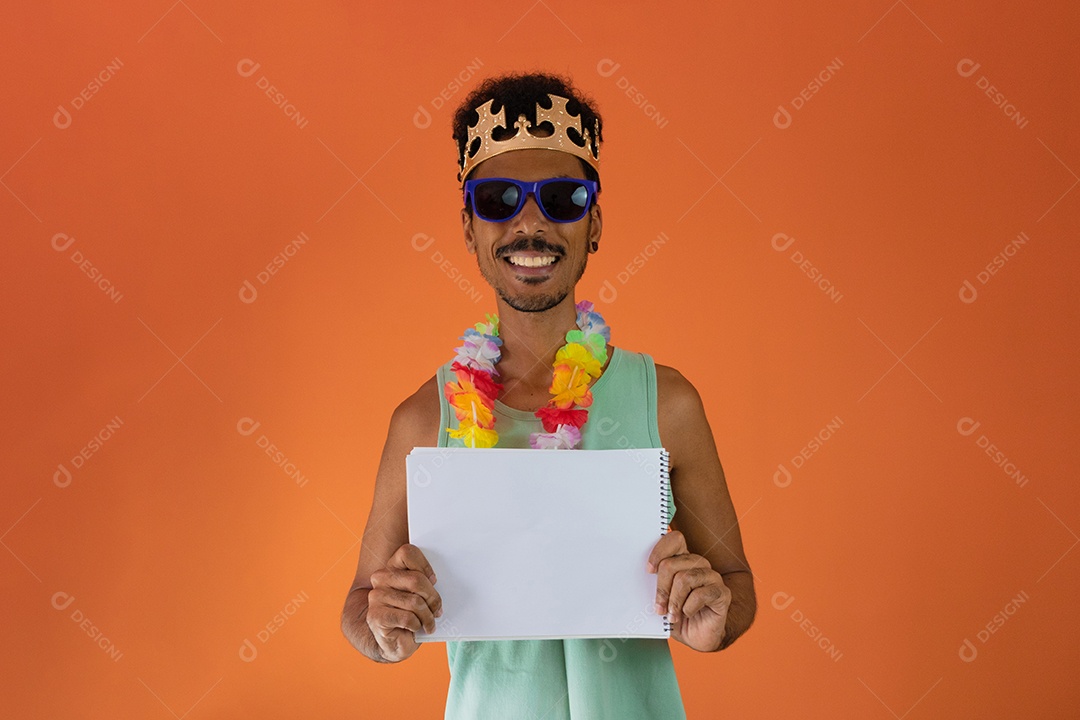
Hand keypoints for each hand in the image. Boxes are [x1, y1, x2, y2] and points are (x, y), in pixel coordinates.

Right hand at [366, 543, 442, 661]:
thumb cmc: (412, 615)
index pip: (407, 552)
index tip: (434, 581)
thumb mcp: (421, 593)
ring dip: (428, 616)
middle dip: (432, 597)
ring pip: (415, 602)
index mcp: (392, 567)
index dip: (425, 566)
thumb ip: (424, 581)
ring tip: (430, 622)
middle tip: (438, 609)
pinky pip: (408, 618)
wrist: (396, 642)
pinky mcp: (376, 616)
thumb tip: (437, 580)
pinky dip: (418, 626)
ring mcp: (376, 597)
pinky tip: (417, 629)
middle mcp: (380, 578)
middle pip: (416, 579)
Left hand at [647, 530, 730, 651]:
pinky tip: (688, 614)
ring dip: (674, 601)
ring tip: (672, 615)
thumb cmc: (678, 615)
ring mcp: (712, 577)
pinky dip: (688, 608)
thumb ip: (655, 585)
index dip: (659, 551)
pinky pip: (700, 594)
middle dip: (661, 588)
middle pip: (672, 563)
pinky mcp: (722, 592)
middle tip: (659, 607)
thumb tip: (640, 577)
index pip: (674, 539)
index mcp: (683, 559)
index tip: (649, 570)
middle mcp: (698, 564)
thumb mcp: (661, 599)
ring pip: (685, 578)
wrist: (698, 637)